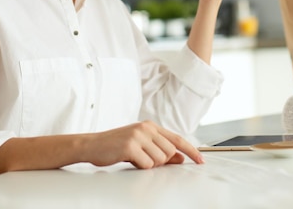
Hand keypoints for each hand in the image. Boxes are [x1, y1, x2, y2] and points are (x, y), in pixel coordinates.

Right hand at [83, 121, 203, 168]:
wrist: (92, 145)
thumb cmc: (116, 146)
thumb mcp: (141, 145)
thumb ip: (161, 150)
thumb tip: (181, 158)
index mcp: (151, 126)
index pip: (177, 139)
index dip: (191, 150)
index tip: (201, 160)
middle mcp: (146, 128)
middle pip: (170, 152)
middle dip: (161, 161)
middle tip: (144, 159)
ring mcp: (138, 136)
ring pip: (160, 159)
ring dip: (149, 164)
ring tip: (135, 158)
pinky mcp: (130, 145)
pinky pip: (147, 164)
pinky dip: (140, 166)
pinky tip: (129, 159)